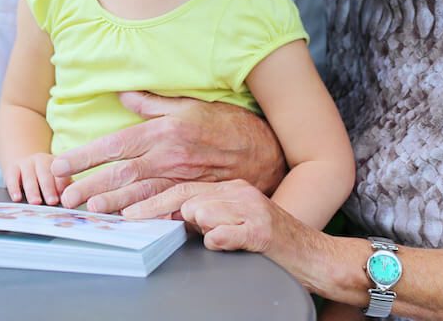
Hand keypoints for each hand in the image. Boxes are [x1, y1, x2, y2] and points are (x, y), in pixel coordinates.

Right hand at [4, 152, 71, 205]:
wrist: (24, 166)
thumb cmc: (45, 178)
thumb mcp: (55, 180)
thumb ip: (64, 188)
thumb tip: (72, 200)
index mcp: (56, 163)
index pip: (61, 173)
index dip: (62, 185)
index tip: (64, 196)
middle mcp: (41, 160)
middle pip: (45, 174)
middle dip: (49, 188)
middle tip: (52, 201)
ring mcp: (26, 163)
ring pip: (29, 176)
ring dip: (33, 190)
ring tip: (35, 202)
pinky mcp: (12, 168)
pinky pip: (12, 177)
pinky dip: (14, 188)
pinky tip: (17, 198)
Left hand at [51, 91, 285, 212]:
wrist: (264, 149)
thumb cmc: (224, 124)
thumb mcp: (188, 105)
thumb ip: (151, 103)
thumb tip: (123, 94)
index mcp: (163, 130)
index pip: (115, 143)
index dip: (85, 156)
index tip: (60, 164)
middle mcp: (169, 155)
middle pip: (121, 172)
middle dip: (89, 184)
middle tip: (63, 196)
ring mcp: (182, 177)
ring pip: (139, 192)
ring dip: (110, 203)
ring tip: (87, 211)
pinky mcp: (193, 193)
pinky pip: (162, 205)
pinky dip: (141, 214)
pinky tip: (125, 220)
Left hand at [126, 179, 323, 284]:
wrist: (316, 255)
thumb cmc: (272, 241)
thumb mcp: (236, 220)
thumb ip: (206, 216)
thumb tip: (173, 218)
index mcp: (229, 188)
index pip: (182, 188)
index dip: (152, 199)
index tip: (126, 210)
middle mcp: (238, 193)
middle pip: (186, 196)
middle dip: (154, 208)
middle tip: (130, 218)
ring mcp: (251, 209)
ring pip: (204, 211)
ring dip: (196, 225)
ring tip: (202, 232)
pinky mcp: (262, 229)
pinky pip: (228, 233)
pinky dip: (220, 239)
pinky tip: (218, 242)